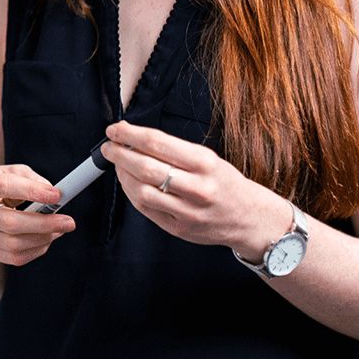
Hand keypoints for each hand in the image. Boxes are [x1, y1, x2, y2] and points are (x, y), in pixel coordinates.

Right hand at [0, 165, 75, 265]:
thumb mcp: (11, 172)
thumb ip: (31, 179)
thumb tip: (53, 194)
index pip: (2, 186)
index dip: (31, 191)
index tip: (57, 195)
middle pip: (9, 222)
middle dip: (43, 223)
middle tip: (69, 222)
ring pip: (13, 244)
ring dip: (43, 238)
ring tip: (60, 229)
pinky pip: (14, 258)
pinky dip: (36, 250)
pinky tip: (47, 240)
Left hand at [101, 121, 289, 258]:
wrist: (249, 218)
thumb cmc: (224, 183)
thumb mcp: (207, 158)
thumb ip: (173, 150)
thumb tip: (133, 139)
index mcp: (205, 163)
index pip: (158, 143)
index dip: (130, 134)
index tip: (115, 129)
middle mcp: (198, 188)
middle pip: (146, 167)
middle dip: (119, 154)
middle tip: (109, 146)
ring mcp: (188, 211)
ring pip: (142, 191)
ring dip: (122, 175)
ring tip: (117, 164)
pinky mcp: (179, 229)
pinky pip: (145, 209)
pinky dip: (131, 193)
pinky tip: (128, 182)